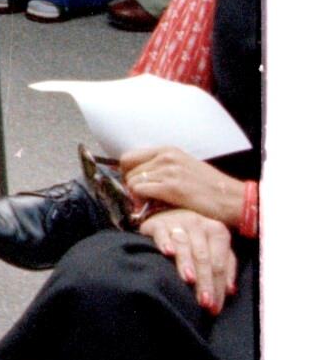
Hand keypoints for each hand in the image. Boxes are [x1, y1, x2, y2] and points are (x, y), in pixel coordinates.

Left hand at [119, 145, 250, 227]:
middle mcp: (166, 157)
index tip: (133, 185)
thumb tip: (137, 177)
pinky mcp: (172, 187)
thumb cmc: (209, 188)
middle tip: (139, 199)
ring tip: (146, 205)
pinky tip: (150, 208)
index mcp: (167, 151)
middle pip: (128, 170)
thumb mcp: (183, 168)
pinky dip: (141, 201)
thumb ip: (161, 168)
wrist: (233, 199)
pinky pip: (141, 191)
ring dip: (136, 196)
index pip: (129, 157)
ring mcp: (169, 171)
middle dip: (130, 186)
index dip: (127, 173)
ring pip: (132, 182)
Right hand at [139, 207, 238, 313]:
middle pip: (203, 256)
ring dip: (186, 263)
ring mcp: (177, 222)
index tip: (214, 308)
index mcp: (217, 231)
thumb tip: (231, 291)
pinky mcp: (158, 223)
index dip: (218, 286)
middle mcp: (199, 224)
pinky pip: (161, 233)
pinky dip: (165, 243)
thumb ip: (226, 267)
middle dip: (204, 281)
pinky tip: (167, 254)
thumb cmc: (196, 238)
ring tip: (189, 280)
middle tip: (204, 302)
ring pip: (184, 245)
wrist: (168, 214)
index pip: (219, 263)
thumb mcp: (215, 248)